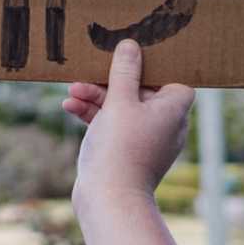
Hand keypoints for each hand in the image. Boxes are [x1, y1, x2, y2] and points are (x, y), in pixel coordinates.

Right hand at [64, 39, 194, 209]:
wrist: (109, 198)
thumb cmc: (121, 147)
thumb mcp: (119, 101)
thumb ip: (124, 72)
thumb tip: (131, 46)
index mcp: (173, 111)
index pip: (174, 82)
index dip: (154, 71)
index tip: (130, 62)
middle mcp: (165, 126)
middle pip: (141, 92)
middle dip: (110, 83)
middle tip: (87, 75)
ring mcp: (146, 141)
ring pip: (123, 109)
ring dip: (96, 98)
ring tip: (71, 92)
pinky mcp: (127, 152)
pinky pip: (113, 126)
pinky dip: (95, 116)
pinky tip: (69, 108)